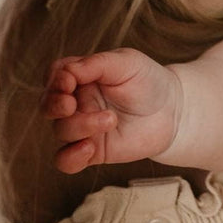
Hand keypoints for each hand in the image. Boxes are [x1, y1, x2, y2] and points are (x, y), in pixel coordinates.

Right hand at [42, 48, 181, 173]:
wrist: (174, 111)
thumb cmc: (149, 81)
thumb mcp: (126, 62)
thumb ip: (95, 64)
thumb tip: (65, 72)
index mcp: (82, 76)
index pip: (55, 75)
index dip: (55, 80)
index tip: (69, 82)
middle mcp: (78, 102)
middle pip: (49, 105)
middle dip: (54, 105)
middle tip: (71, 105)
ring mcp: (84, 127)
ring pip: (61, 131)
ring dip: (80, 126)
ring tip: (111, 119)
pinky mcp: (92, 151)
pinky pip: (66, 160)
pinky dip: (70, 157)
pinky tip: (90, 148)